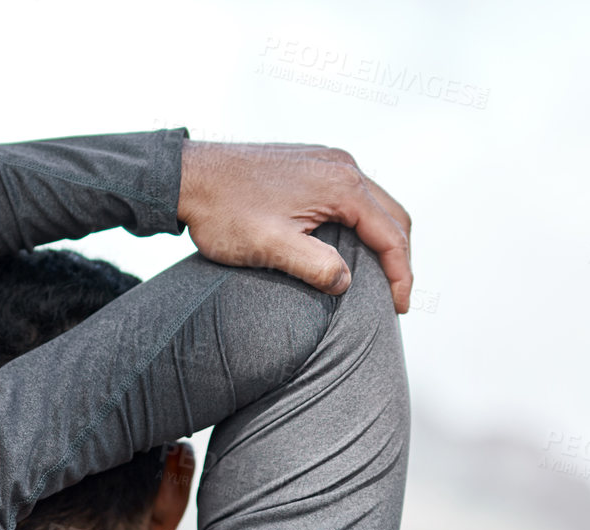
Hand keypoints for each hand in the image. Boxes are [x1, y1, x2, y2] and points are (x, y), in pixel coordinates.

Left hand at [178, 140, 412, 312]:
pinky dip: (363, 224)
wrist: (189, 176)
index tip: (399, 309)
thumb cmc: (225, 212)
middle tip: (396, 298)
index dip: (400, 275)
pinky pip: (353, 195)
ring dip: (383, 239)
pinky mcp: (311, 164)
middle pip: (392, 215)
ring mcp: (327, 161)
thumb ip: (315, 266)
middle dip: (399, 257)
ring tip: (380, 277)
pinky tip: (352, 248)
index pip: (390, 235)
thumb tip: (346, 283)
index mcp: (342, 185)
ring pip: (374, 204)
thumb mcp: (271, 247)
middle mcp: (342, 165)